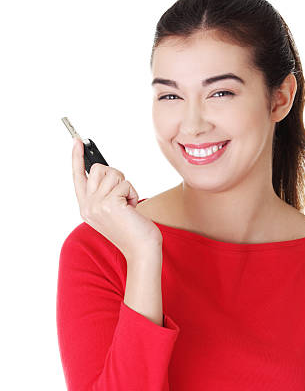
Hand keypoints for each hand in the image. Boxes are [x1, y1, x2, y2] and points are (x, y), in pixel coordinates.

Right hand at [72, 138, 162, 260]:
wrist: (142, 250)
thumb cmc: (133, 230)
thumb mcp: (112, 211)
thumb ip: (104, 194)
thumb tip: (105, 171)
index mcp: (86, 208)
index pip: (77, 177)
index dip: (77, 157)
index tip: (77, 140)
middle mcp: (87, 206)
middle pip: (97, 169)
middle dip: (116, 176)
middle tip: (124, 196)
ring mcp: (96, 205)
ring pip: (112, 174)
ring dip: (126, 186)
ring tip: (129, 205)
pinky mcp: (109, 204)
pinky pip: (125, 183)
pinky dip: (134, 194)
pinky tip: (133, 209)